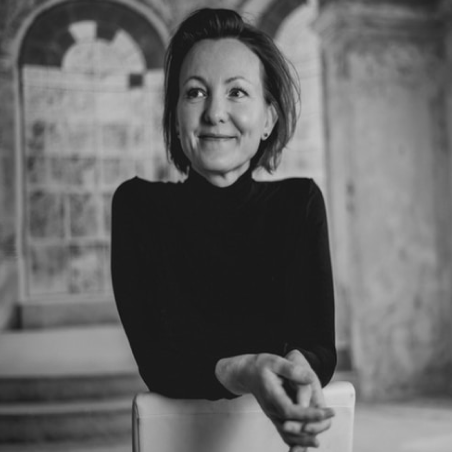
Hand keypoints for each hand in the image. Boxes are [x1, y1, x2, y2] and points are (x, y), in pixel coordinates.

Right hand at [215, 353, 333, 448]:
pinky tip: (305, 444)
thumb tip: (309, 378)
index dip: (308, 414)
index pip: (291, 410)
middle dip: (311, 427)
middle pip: (290, 426)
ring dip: (303, 440)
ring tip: (317, 442)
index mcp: (272, 395)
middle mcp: (271, 409)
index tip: (324, 412)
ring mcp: (272, 415)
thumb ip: (292, 370)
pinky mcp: (275, 417)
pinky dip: (294, 441)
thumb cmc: (260, 366)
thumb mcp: (275, 361)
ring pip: (287, 433)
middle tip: (330, 418)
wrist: (247, 373)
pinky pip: (284, 433)